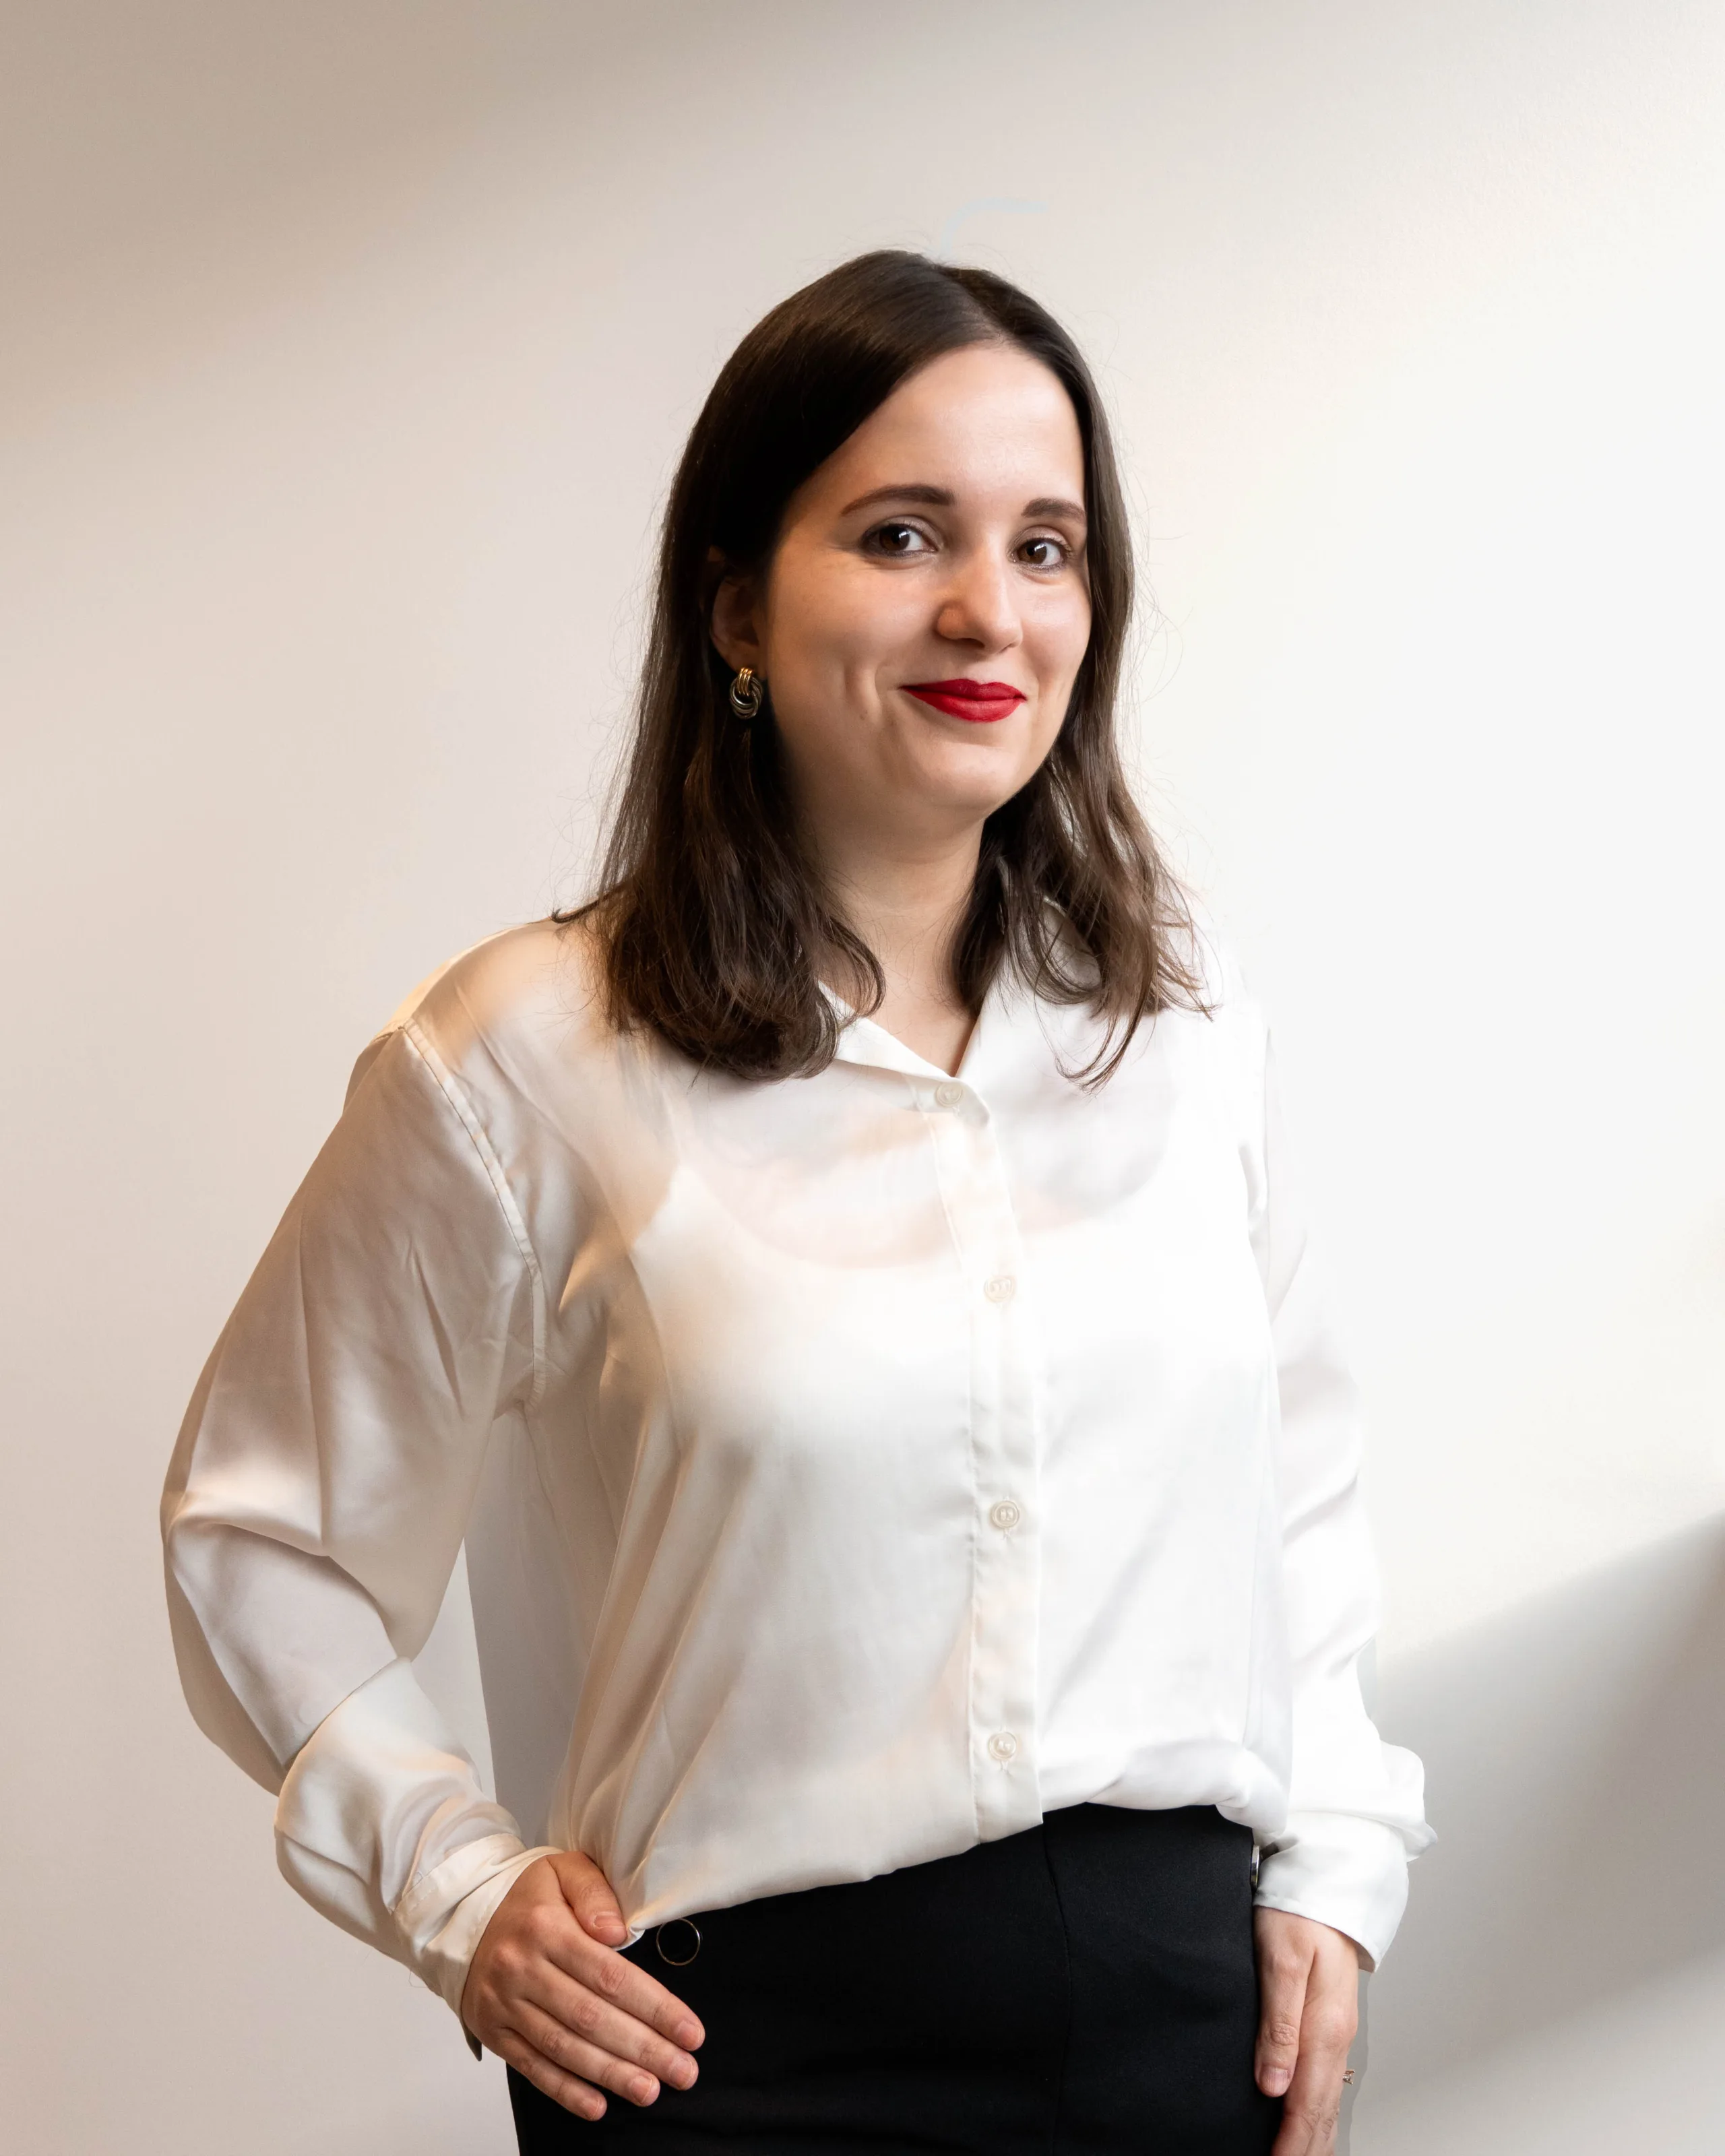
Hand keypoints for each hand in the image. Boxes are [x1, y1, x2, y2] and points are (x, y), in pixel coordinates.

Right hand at [461, 1851, 703, 2119]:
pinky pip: (532, 2067)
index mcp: (546, 1928)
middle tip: (683, 2070)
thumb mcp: (561, 1870)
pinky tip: (597, 2105)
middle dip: (643, 2048)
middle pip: (591, 2018)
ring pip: (564, 2048)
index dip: (653, 2007)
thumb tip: (618, 1931)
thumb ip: (594, 1893)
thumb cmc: (525, 1898)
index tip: (689, 2030)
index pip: (609, 1975)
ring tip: (650, 2091)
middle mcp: (523, 1970)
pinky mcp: (495, 2032)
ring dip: (610, 2074)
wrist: (462, 1920)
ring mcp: (506, 2005)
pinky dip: (565, 2090)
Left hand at [1253, 1908, 1359, 2154]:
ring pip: (1328, 2102)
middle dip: (1304, 2149)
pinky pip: (1328, 2083)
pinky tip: (1311, 2126)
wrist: (1325, 1881)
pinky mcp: (1329, 2023)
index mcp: (1325, 2028)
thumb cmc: (1298, 1912)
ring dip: (1313, 2138)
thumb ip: (1278, 2025)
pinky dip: (1320, 2114)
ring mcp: (1336, 2032)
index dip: (1290, 2143)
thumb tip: (1273, 2085)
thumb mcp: (1281, 1961)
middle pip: (1322, 2113)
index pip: (1306, 2104)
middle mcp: (1336, 2037)